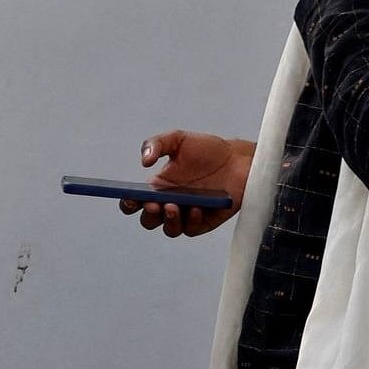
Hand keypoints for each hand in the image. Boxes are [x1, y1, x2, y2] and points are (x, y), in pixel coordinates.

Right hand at [120, 131, 249, 237]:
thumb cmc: (209, 150)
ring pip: (169, 229)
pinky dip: (192, 221)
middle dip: (149, 215)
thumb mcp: (178, 139)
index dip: (128, 203)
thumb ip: (156, 144)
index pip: (135, 202)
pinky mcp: (205, 221)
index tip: (130, 197)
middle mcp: (170, 203)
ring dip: (168, 221)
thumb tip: (144, 161)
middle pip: (149, 220)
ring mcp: (187, 214)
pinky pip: (192, 229)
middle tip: (154, 204)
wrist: (240, 159)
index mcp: (158, 187)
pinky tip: (196, 208)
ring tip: (173, 207)